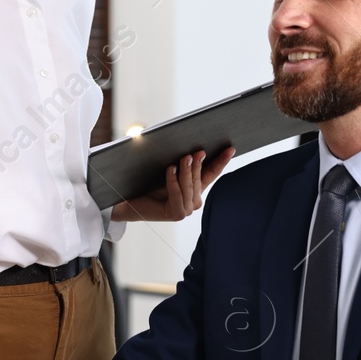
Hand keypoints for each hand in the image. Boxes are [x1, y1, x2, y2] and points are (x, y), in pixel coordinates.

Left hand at [111, 147, 234, 222]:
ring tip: (185, 157)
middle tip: (198, 151)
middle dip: (199, 164)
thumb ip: (181, 161)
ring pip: (189, 186)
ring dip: (187, 171)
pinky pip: (177, 194)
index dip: (221, 161)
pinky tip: (170, 169)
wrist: (129, 200)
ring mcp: (186, 209)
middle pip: (199, 178)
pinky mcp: (176, 214)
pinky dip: (174, 180)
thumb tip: (192, 145)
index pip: (211, 173)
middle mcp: (193, 201)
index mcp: (195, 189)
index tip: (230, 148)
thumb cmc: (147, 184)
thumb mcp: (168, 169)